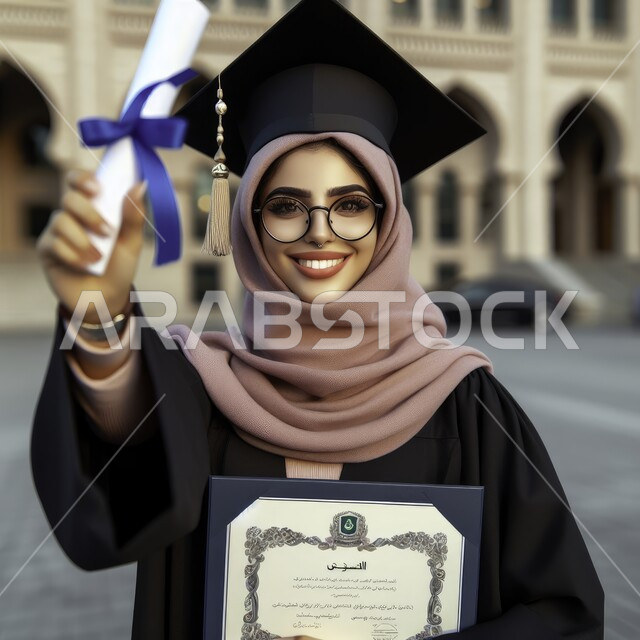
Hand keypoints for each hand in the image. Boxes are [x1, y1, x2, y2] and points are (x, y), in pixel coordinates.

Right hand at [37, 170, 147, 323]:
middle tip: (108, 233)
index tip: (98, 189)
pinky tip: (85, 266)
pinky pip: (54, 244)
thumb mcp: (131, 242)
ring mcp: (57, 232)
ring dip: (83, 241)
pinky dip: (73, 255)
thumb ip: (134, 216)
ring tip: (99, 258)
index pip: (79, 181)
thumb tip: (140, 185)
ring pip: (60, 221)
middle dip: (89, 214)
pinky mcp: (47, 250)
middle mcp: (72, 215)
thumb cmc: (119, 266)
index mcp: (93, 207)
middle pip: (69, 198)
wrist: (107, 298)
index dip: (84, 179)